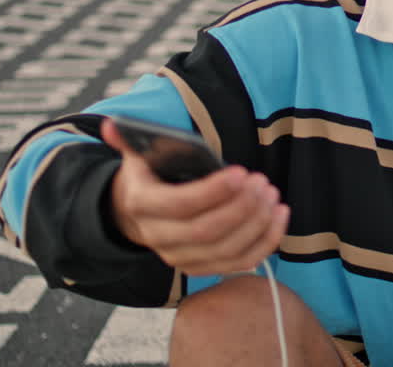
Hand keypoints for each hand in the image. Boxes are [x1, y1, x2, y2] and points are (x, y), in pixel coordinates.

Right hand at [100, 118, 289, 275]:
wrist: (138, 215)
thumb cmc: (150, 177)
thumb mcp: (137, 156)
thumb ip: (128, 139)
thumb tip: (112, 124)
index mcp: (143, 205)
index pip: (180, 205)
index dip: (213, 191)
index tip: (241, 172)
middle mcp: (160, 238)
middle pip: (206, 232)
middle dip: (241, 207)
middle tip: (262, 183)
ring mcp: (181, 258)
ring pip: (226, 250)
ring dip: (256, 223)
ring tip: (272, 195)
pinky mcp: (203, 267)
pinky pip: (240, 262)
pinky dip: (265, 241)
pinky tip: (280, 215)